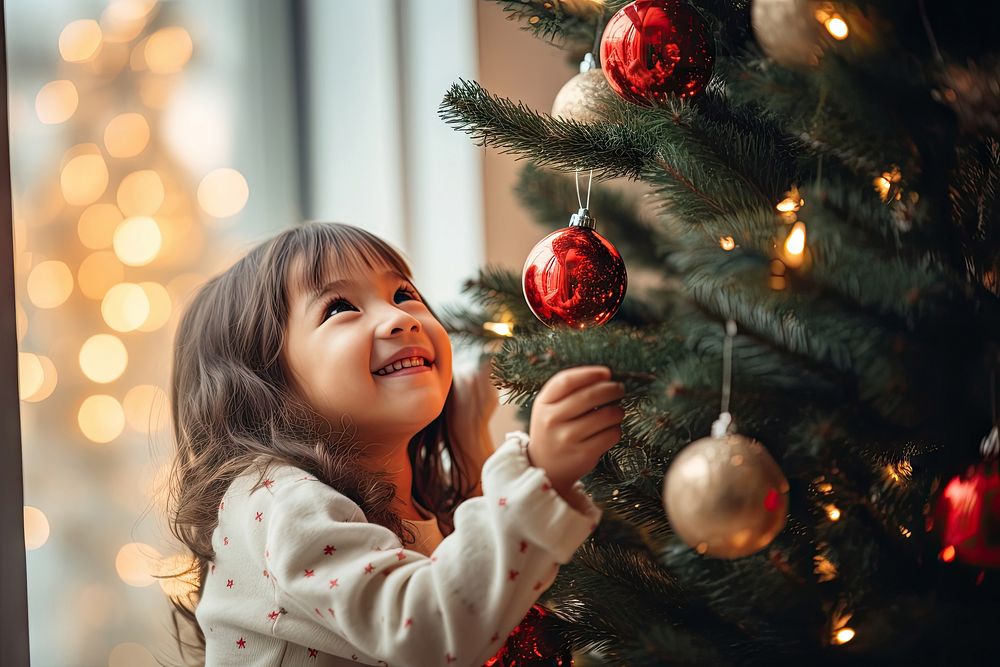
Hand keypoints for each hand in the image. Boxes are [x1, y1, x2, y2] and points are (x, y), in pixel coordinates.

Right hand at [527, 366, 624, 498]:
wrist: (545, 466)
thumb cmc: (553, 429)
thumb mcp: (549, 407)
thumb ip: (569, 390)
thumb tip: (605, 376)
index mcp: (543, 403)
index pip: (567, 381)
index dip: (590, 373)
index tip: (607, 372)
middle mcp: (552, 420)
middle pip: (589, 396)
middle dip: (611, 389)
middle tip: (619, 389)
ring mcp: (567, 439)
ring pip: (606, 416)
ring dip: (617, 411)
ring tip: (616, 412)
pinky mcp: (583, 455)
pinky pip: (611, 435)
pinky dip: (616, 430)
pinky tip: (610, 430)